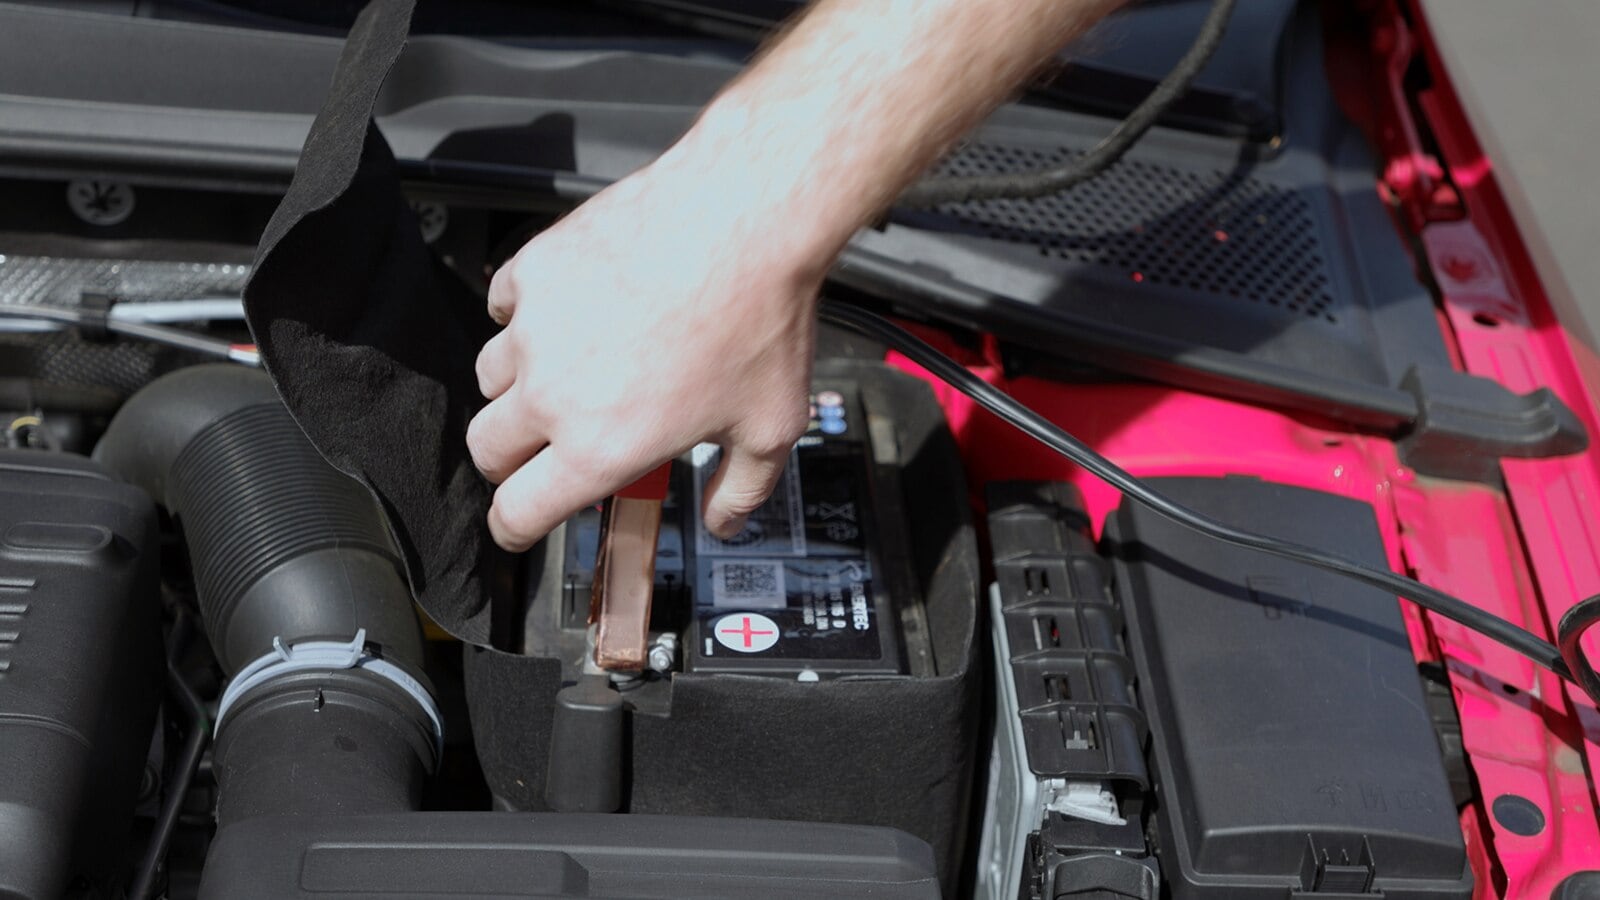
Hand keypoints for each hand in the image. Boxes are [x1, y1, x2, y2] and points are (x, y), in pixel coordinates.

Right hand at [467, 152, 827, 551]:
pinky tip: (569, 315)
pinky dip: (524, 317)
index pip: (518, 512)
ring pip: (489, 378)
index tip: (520, 523)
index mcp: (599, 447)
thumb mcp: (769, 428)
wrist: (746, 218)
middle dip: (512, 462)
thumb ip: (739, 490)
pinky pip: (503, 305)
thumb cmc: (757, 319)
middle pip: (486, 449)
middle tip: (547, 452)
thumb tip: (723, 520)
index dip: (515, 528)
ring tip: (570, 377)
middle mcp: (553, 393)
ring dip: (517, 389)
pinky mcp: (535, 269)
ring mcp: (535, 327)